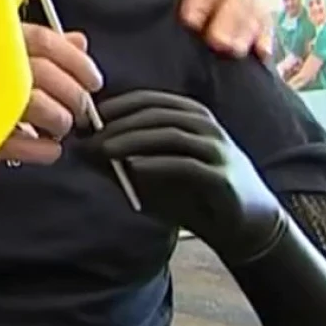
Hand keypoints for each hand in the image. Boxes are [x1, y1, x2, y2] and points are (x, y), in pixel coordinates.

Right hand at [0, 25, 102, 165]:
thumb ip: (31, 48)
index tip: (92, 79)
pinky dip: (41, 150)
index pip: (41, 38)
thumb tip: (77, 41)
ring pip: (33, 103)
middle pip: (42, 71)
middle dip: (72, 95)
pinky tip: (48, 151)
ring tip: (59, 131)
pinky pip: (16, 143)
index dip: (74, 60)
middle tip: (80, 110)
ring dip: (58, 121)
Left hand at [76, 91, 285, 262]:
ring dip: (134, 140)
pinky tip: (133, 168)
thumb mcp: (154, 174)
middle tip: (91, 137)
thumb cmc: (194, 195)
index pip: (150, 100)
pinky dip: (157, 164)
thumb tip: (83, 149)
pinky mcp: (221, 176)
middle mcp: (205, 126)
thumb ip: (123, 159)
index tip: (88, 118)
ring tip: (105, 150)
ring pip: (171, 134)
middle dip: (120, 123)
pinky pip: (186, 165)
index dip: (117, 105)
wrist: (243, 225)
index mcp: (190, 116)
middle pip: (158, 114)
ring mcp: (216, 149)